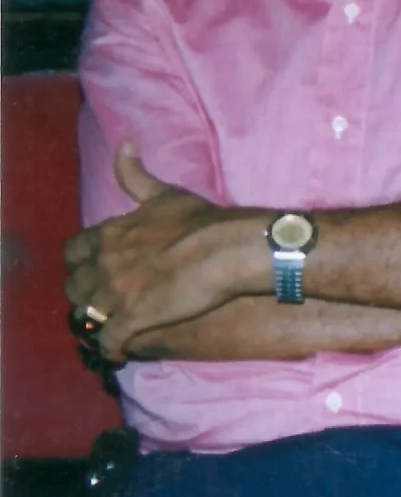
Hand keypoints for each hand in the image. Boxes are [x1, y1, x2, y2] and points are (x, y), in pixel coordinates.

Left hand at [64, 145, 264, 360]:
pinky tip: (121, 350)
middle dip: (85, 295)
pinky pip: (107, 341)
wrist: (230, 249)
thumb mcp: (165, 194)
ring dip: (96, 322)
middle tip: (106, 302)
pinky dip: (111, 348)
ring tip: (112, 328)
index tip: (97, 271)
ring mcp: (116, 293)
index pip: (73, 253)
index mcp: (109, 234)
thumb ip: (137, 175)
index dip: (82, 265)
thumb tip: (124, 146)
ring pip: (85, 315)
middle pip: (74, 286)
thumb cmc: (202, 221)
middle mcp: (104, 264)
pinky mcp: (133, 319)